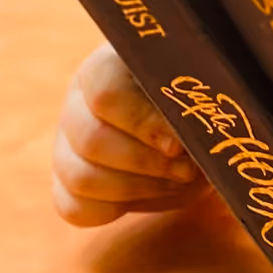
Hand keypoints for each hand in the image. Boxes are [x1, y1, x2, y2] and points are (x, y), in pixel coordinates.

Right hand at [52, 43, 211, 225]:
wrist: (195, 115)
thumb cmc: (204, 93)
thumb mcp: (204, 86)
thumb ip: (196, 98)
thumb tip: (184, 134)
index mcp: (108, 63)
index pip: (104, 92)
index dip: (141, 123)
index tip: (179, 143)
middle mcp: (78, 99)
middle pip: (91, 139)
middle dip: (147, 163)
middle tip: (190, 169)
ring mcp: (67, 142)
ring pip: (81, 177)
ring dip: (139, 188)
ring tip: (181, 179)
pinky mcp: (68, 181)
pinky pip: (74, 207)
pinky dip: (116, 209)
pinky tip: (154, 191)